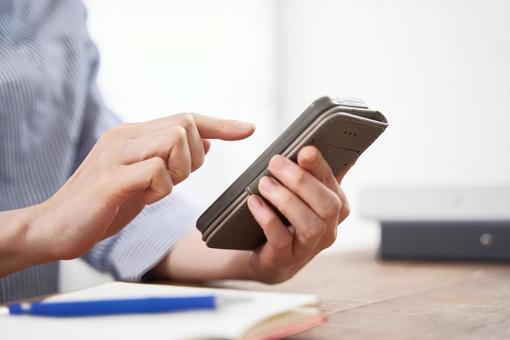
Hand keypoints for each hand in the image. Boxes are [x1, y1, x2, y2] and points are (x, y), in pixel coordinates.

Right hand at [27, 113, 253, 262]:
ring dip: (179, 171)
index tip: (249, 129)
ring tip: (155, 190)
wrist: (55, 227)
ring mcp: (116, 155)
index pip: (186, 118)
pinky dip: (161, 189)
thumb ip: (170, 157)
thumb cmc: (104, 204)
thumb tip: (207, 139)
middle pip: (185, 124)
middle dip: (195, 156)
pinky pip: (156, 171)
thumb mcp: (144, 177)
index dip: (221, 123)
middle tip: (176, 180)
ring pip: (174, 140)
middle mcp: (125, 136)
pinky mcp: (111, 179)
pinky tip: (143, 200)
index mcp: (134, 134)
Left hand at [246, 146, 349, 282]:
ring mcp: (309, 246)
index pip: (334, 182)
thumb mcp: (305, 194)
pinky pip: (281, 239)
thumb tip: (333, 145)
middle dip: (301, 181)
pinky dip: (267, 218)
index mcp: (337, 205)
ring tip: (264, 183)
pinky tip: (253, 202)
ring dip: (286, 200)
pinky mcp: (286, 258)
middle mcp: (329, 228)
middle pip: (327, 204)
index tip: (304, 150)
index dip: (320, 166)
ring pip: (309, 224)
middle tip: (275, 162)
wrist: (272, 255)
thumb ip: (317, 172)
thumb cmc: (290, 217)